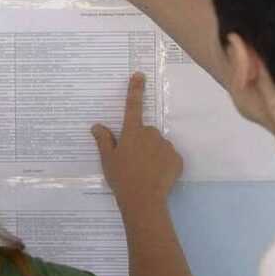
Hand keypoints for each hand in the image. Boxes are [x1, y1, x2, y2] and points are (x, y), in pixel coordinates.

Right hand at [92, 73, 183, 212]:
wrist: (144, 200)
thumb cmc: (122, 178)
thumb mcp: (108, 160)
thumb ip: (104, 140)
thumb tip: (97, 126)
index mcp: (132, 132)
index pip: (132, 106)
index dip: (135, 90)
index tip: (139, 75)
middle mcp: (150, 134)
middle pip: (146, 132)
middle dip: (141, 142)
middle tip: (133, 161)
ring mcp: (166, 146)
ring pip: (158, 145)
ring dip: (153, 153)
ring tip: (145, 172)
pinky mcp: (177, 159)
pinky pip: (169, 157)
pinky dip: (164, 164)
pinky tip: (156, 176)